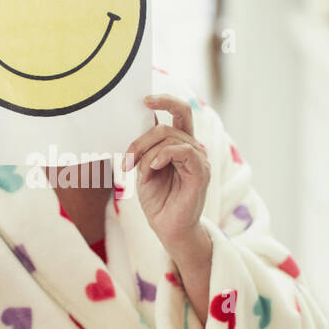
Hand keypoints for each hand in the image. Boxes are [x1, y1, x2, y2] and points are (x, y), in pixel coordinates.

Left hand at [127, 94, 209, 255]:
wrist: (167, 228)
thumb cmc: (157, 199)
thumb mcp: (145, 167)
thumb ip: (146, 146)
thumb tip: (139, 121)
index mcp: (180, 144)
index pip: (179, 112)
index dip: (165, 101)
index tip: (144, 99)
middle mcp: (192, 147)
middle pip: (170, 124)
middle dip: (141, 139)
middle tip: (127, 159)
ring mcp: (199, 158)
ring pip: (170, 137)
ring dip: (146, 154)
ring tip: (139, 174)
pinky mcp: (201, 171)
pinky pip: (182, 150)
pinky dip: (161, 157)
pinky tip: (151, 169)